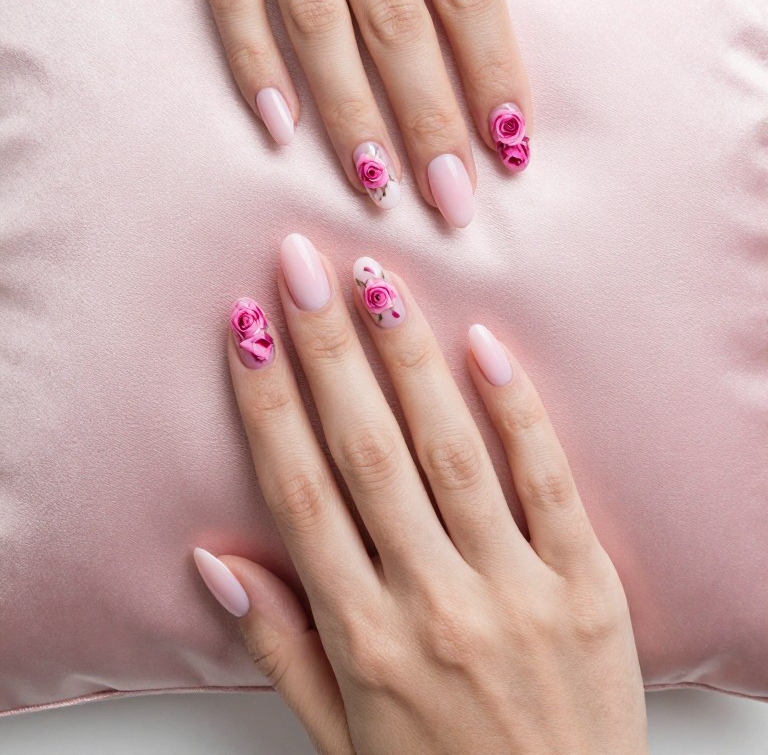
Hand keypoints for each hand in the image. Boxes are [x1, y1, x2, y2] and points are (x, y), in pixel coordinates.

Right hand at [193, 234, 647, 754]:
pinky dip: (516, 412)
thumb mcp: (340, 738)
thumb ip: (280, 646)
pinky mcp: (587, 587)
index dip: (268, 404)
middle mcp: (433, 604)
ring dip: (409, 359)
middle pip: (367, 452)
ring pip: (450, 452)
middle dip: (328, 350)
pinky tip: (485, 345)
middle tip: (300, 265)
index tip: (248, 330)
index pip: (300, 494)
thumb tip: (214, 562)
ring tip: (376, 282)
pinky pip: (548, 484)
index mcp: (364, 640)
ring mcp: (515, 591)